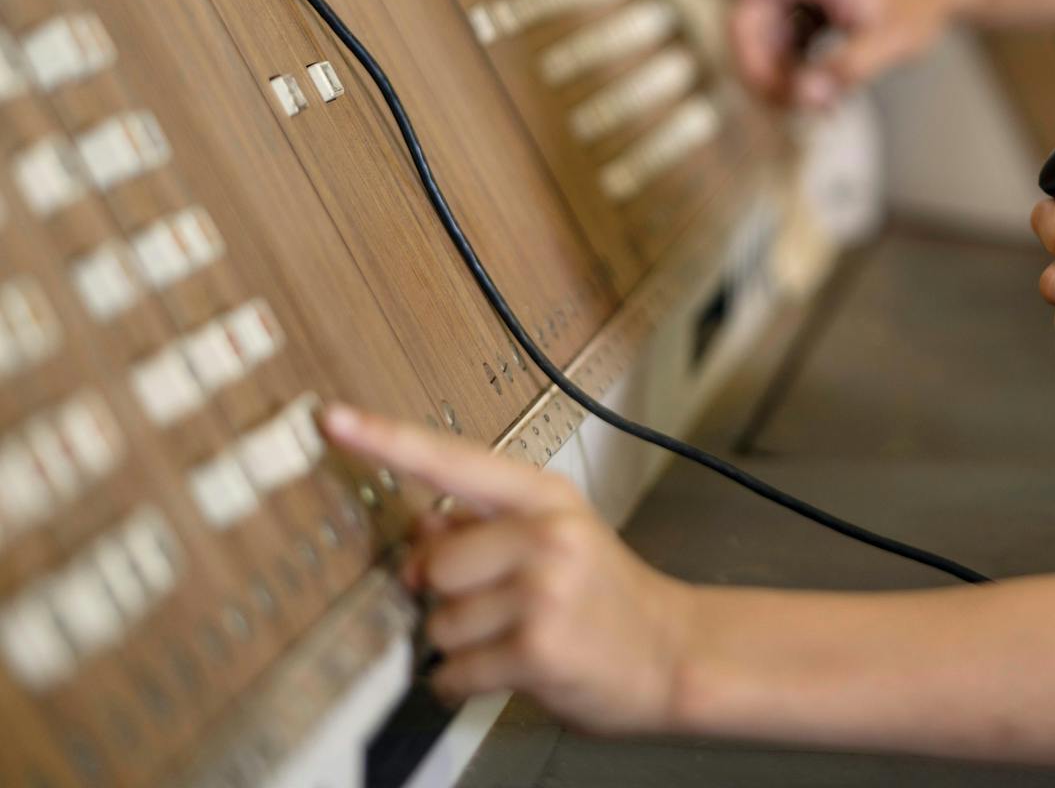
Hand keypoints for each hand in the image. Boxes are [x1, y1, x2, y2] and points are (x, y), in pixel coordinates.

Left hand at [319, 405, 691, 733]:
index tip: (332, 421)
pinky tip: (508, 670)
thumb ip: (485, 526)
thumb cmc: (607, 598)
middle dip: (449, 596)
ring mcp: (543, 591)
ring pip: (438, 623)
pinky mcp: (537, 649)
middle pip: (433, 564)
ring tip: (515, 638)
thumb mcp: (558, 539)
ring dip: (462, 644)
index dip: (385, 440)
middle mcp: (547, 534)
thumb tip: (421, 532)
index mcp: (545, 497)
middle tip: (502, 606)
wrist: (672, 652)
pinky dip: (465, 683)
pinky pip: (452, 671)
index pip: (451, 460)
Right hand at [661, 0, 982, 107]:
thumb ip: (850, 68)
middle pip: (744, 30)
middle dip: (764, 76)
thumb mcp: (895, 39)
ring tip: (828, 103)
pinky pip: (772, 55)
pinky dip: (790, 80)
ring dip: (779, 84)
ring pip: (755, 50)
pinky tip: (825, 96)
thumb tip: (807, 98)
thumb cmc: (919, 0)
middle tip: (810, 107)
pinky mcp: (793, 17)